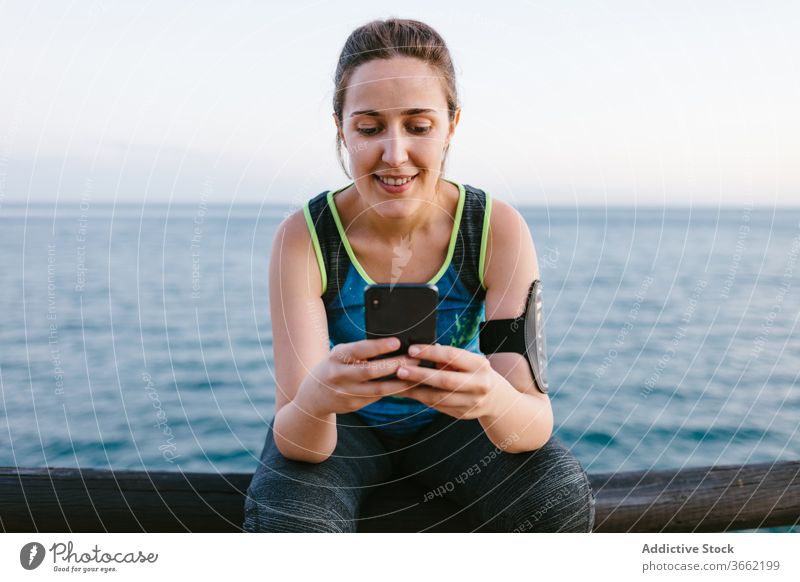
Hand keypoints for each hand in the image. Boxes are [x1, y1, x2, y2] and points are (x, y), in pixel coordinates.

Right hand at [297, 337, 418, 416]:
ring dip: (400, 381)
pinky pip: (378, 397)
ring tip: (417, 373)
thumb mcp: (339, 354)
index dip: (378, 346)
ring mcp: (346, 392)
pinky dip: (394, 391)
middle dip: (395, 364)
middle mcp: (339, 375)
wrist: (313, 396)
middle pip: (371, 370)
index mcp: (336, 357)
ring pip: (378, 388)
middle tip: (415, 358)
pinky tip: (407, 385)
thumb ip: (359, 350)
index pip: (359, 350)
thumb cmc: (334, 367)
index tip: (397, 342)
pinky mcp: (353, 405)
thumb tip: (392, 344)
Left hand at [395, 343, 513, 419]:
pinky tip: (408, 393)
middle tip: (399, 370)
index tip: (411, 349)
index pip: (452, 356)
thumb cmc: (477, 373)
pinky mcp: (463, 415)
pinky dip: (421, 399)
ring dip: (415, 391)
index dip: (430, 353)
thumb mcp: (470, 361)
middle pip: (444, 380)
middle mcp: (479, 385)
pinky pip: (438, 406)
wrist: (499, 400)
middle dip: (420, 375)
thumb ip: (449, 359)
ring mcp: (472, 403)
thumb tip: (419, 352)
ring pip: (438, 398)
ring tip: (397, 384)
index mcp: (480, 365)